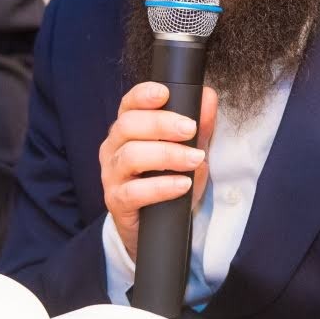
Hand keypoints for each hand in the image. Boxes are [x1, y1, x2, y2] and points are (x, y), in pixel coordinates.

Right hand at [99, 81, 217, 260]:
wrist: (157, 225)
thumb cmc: (169, 179)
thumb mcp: (189, 150)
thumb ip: (199, 125)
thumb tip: (208, 97)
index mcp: (127, 128)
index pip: (128, 104)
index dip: (143, 95)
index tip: (165, 93)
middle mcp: (114, 147)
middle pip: (128, 125)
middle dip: (162, 124)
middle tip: (190, 129)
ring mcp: (111, 175)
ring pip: (130, 156)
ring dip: (167, 155)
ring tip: (194, 158)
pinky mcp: (116, 201)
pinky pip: (134, 191)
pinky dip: (161, 186)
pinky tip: (182, 184)